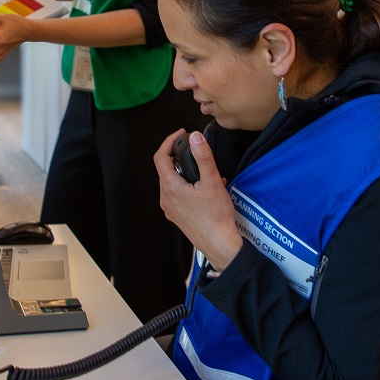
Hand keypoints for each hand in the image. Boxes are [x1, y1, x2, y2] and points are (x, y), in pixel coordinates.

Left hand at [154, 129, 243, 272]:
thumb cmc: (216, 216)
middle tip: (196, 152)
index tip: (180, 134)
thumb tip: (195, 137)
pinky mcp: (177, 217)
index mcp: (170, 187)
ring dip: (185, 172)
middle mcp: (165, 198)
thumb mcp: (212, 181)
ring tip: (206, 172)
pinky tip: (205, 189)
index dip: (168, 141)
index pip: (160, 157)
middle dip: (179, 157)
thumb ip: (203, 157)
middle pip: (166, 169)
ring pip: (172, 182)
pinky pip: (177, 195)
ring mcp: (170, 209)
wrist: (220, 244)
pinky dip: (187, 186)